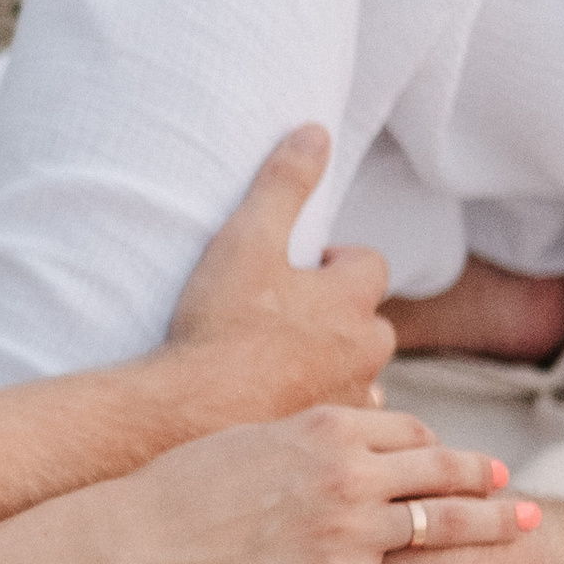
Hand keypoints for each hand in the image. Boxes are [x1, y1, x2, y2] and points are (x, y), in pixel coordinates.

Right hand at [101, 405, 534, 563]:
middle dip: (485, 477)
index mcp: (328, 427)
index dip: (435, 446)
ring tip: (530, 527)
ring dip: (495, 526)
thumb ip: (306, 431)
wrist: (141, 538)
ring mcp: (347, 531)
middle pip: (442, 470)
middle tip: (513, 487)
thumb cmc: (180, 482)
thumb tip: (338, 430)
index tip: (446, 458)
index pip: (409, 430)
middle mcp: (349, 473)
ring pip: (445, 526)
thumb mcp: (251, 431)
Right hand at [166, 127, 394, 416]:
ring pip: (358, 370)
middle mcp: (365, 349)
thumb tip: (314, 132)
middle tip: (286, 313)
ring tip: (282, 360)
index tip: (299, 266)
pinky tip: (283, 401)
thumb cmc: (220, 324)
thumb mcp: (247, 238)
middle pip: (368, 319)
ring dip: (333, 361)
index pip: (370, 265)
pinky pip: (339, 413)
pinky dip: (320, 402)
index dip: (336, 261)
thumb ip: (283, 182)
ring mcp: (349, 395)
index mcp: (352, 298)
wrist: (194, 410)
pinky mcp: (327, 431)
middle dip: (338, 313)